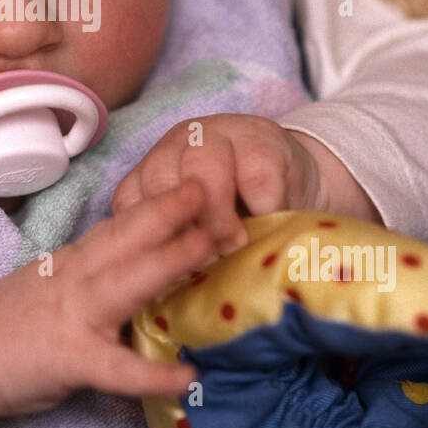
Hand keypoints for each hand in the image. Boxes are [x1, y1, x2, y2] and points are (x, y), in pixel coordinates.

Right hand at [0, 180, 215, 427]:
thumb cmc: (5, 323)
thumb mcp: (54, 288)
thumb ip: (96, 278)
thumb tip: (146, 271)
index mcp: (75, 260)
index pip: (121, 224)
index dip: (158, 201)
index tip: (193, 177)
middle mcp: (77, 277)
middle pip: (126, 235)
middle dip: (168, 209)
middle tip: (208, 184)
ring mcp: (73, 314)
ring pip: (126, 281)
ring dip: (168, 260)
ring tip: (209, 246)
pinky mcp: (69, 357)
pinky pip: (116, 367)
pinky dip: (152, 372)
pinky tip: (186, 374)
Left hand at [110, 115, 329, 257]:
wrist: (296, 183)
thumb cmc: (241, 216)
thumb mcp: (201, 232)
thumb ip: (178, 247)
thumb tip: (164, 292)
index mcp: (154, 170)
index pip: (132, 199)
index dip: (149, 236)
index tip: (166, 268)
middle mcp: (178, 144)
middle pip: (160, 176)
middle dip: (181, 223)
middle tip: (205, 258)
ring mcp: (220, 134)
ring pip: (203, 165)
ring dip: (218, 213)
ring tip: (235, 244)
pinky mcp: (263, 139)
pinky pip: (254, 171)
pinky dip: (261, 203)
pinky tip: (267, 217)